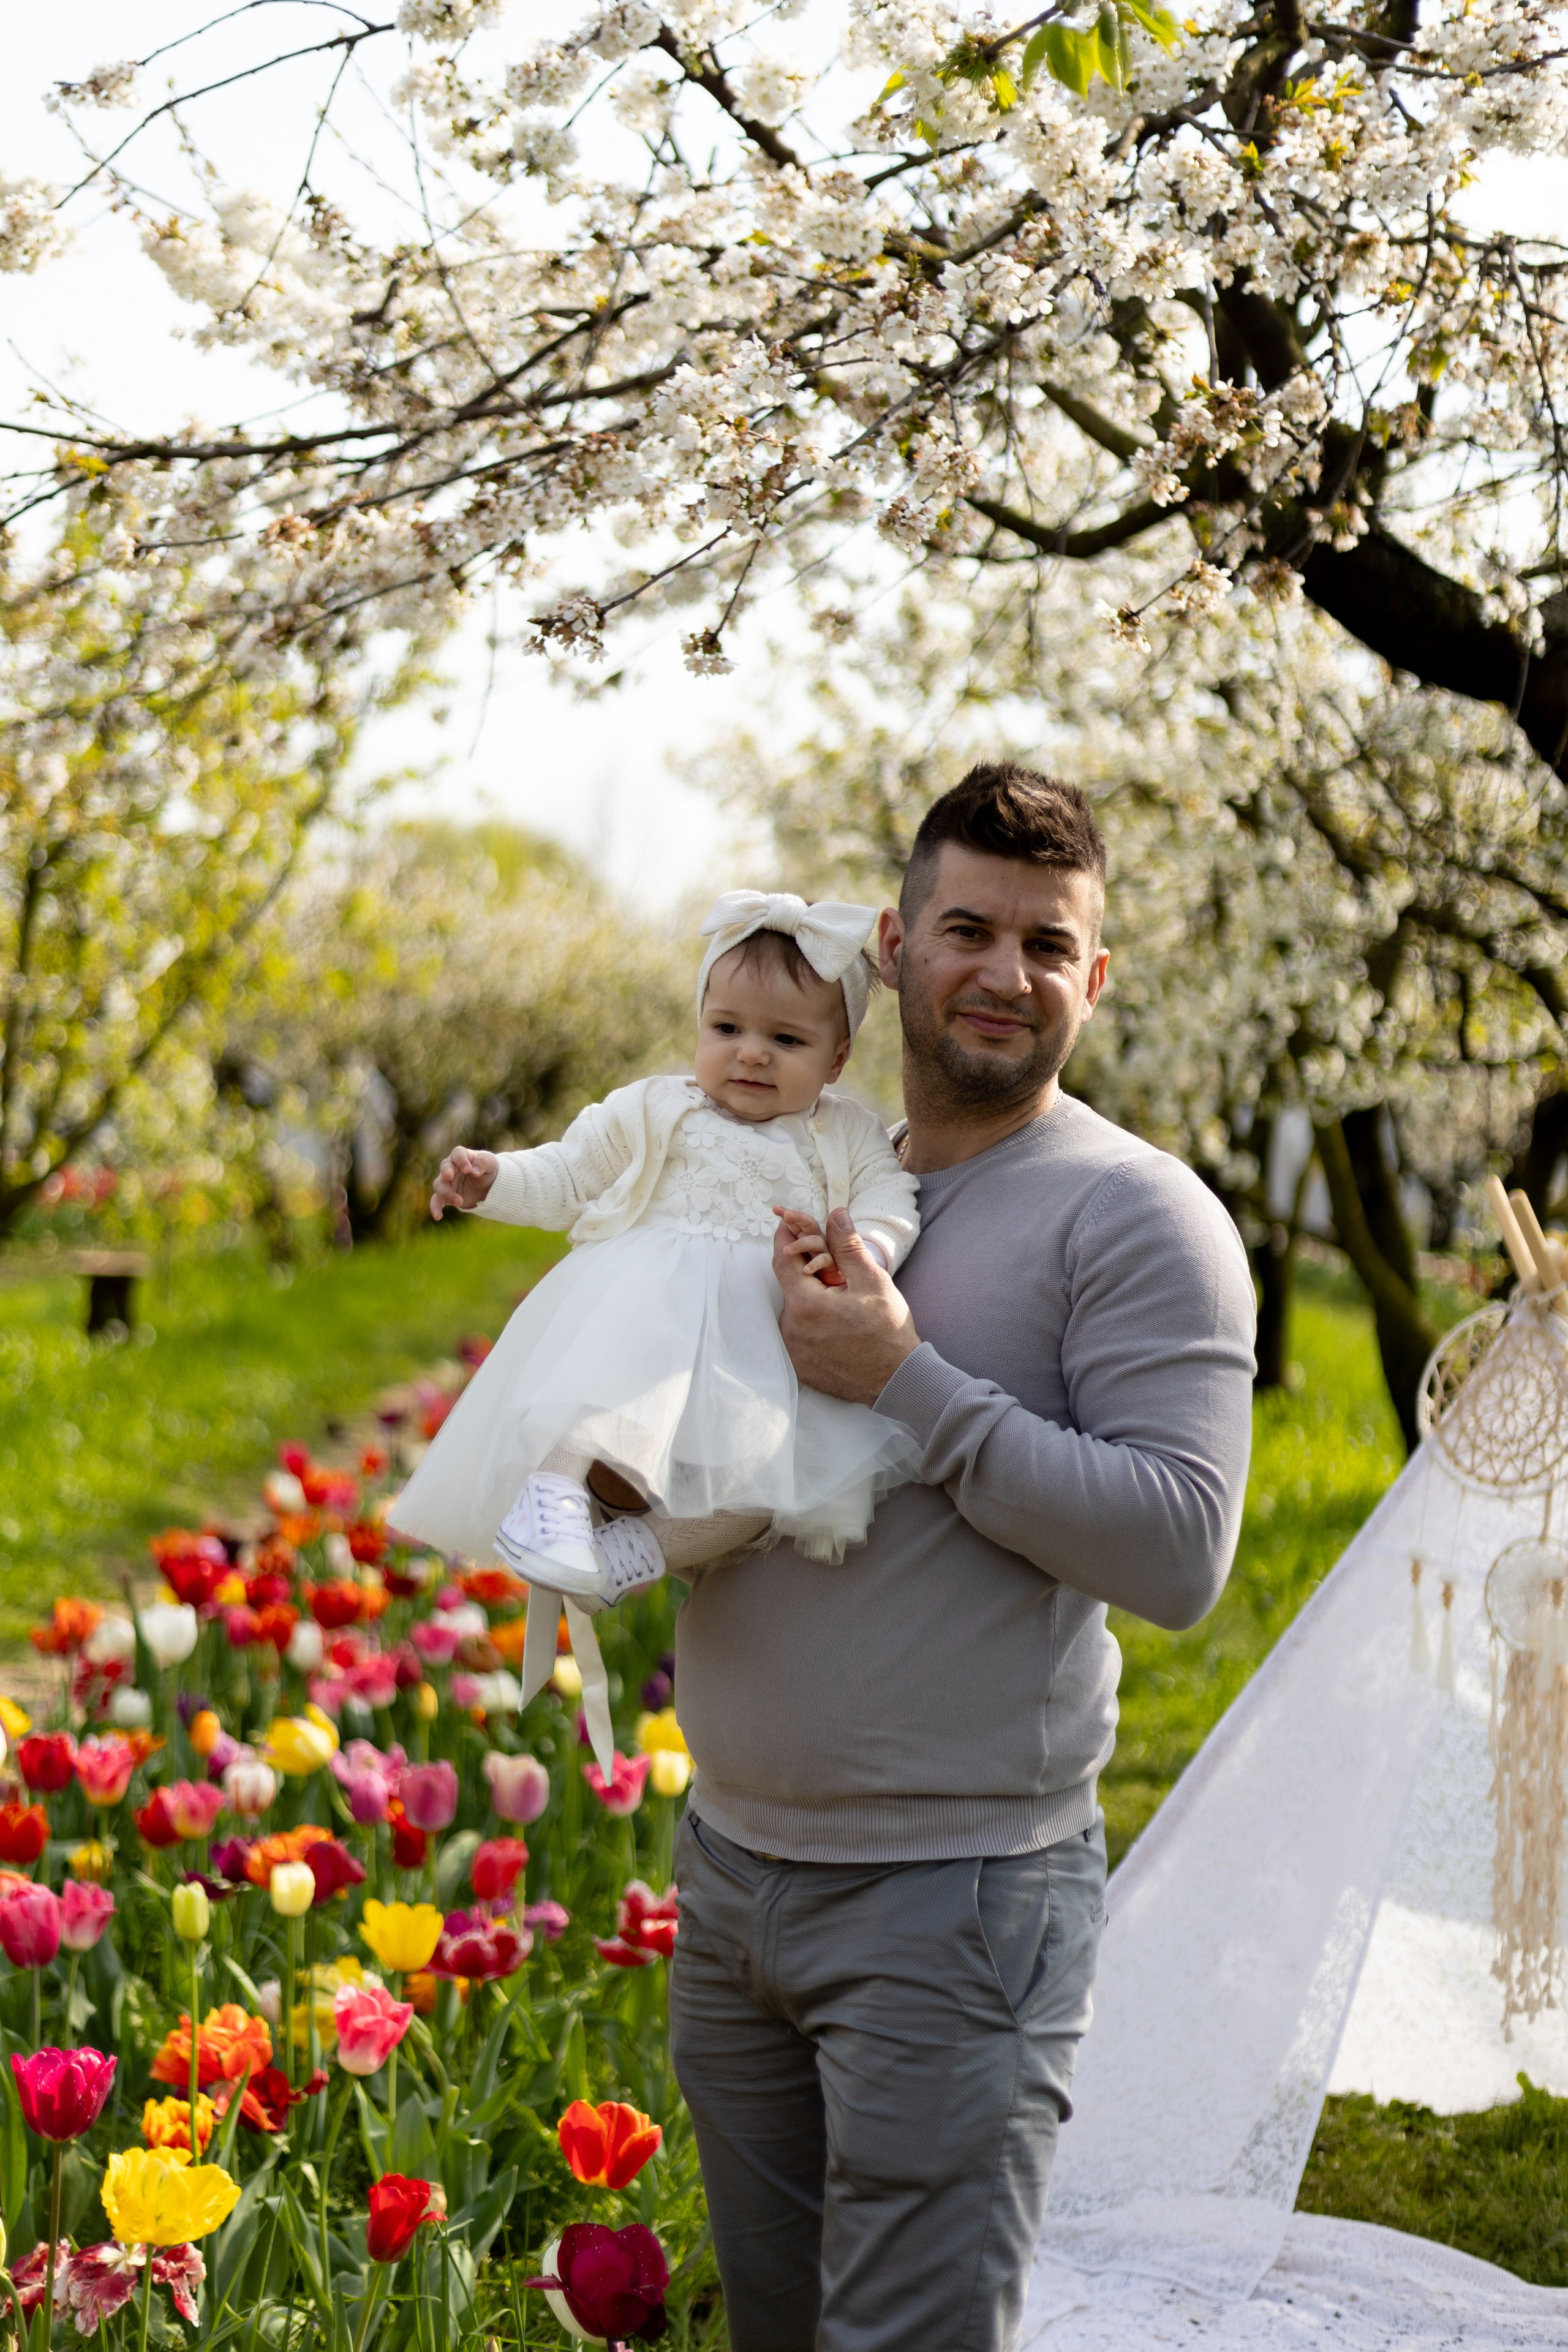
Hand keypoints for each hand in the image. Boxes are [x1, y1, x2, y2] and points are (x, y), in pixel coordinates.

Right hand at [431, 1145, 498, 1219]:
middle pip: (444, 1168)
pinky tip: (437, 1216)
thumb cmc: (488, 1169)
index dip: (461, 1160)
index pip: (457, 1154)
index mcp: (462, 1156)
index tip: (468, 1169)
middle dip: (446, 1172)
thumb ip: (483, 1163)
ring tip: (459, 1201)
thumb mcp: (491, 1163)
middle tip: (450, 1176)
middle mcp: (452, 1168)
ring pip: (439, 1185)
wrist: (489, 1186)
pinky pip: (437, 1201)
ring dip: (446, 1193)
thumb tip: (474, 1171)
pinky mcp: (447, 1196)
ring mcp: (448, 1182)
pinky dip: (435, 1208)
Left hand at [772, 1207, 919, 1404]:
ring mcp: (793, 1351)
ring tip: (839, 1304)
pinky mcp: (798, 1366)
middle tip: (832, 1271)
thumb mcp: (872, 1282)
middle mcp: (791, 1329)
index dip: (784, 1238)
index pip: (782, 1261)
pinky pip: (797, 1335)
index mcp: (806, 1305)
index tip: (786, 1223)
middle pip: (790, 1287)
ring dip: (809, 1300)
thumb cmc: (888, 1330)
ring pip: (794, 1311)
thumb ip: (848, 1246)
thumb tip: (835, 1214)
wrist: (896, 1379)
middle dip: (806, 1273)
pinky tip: (834, 1326)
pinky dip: (810, 1324)